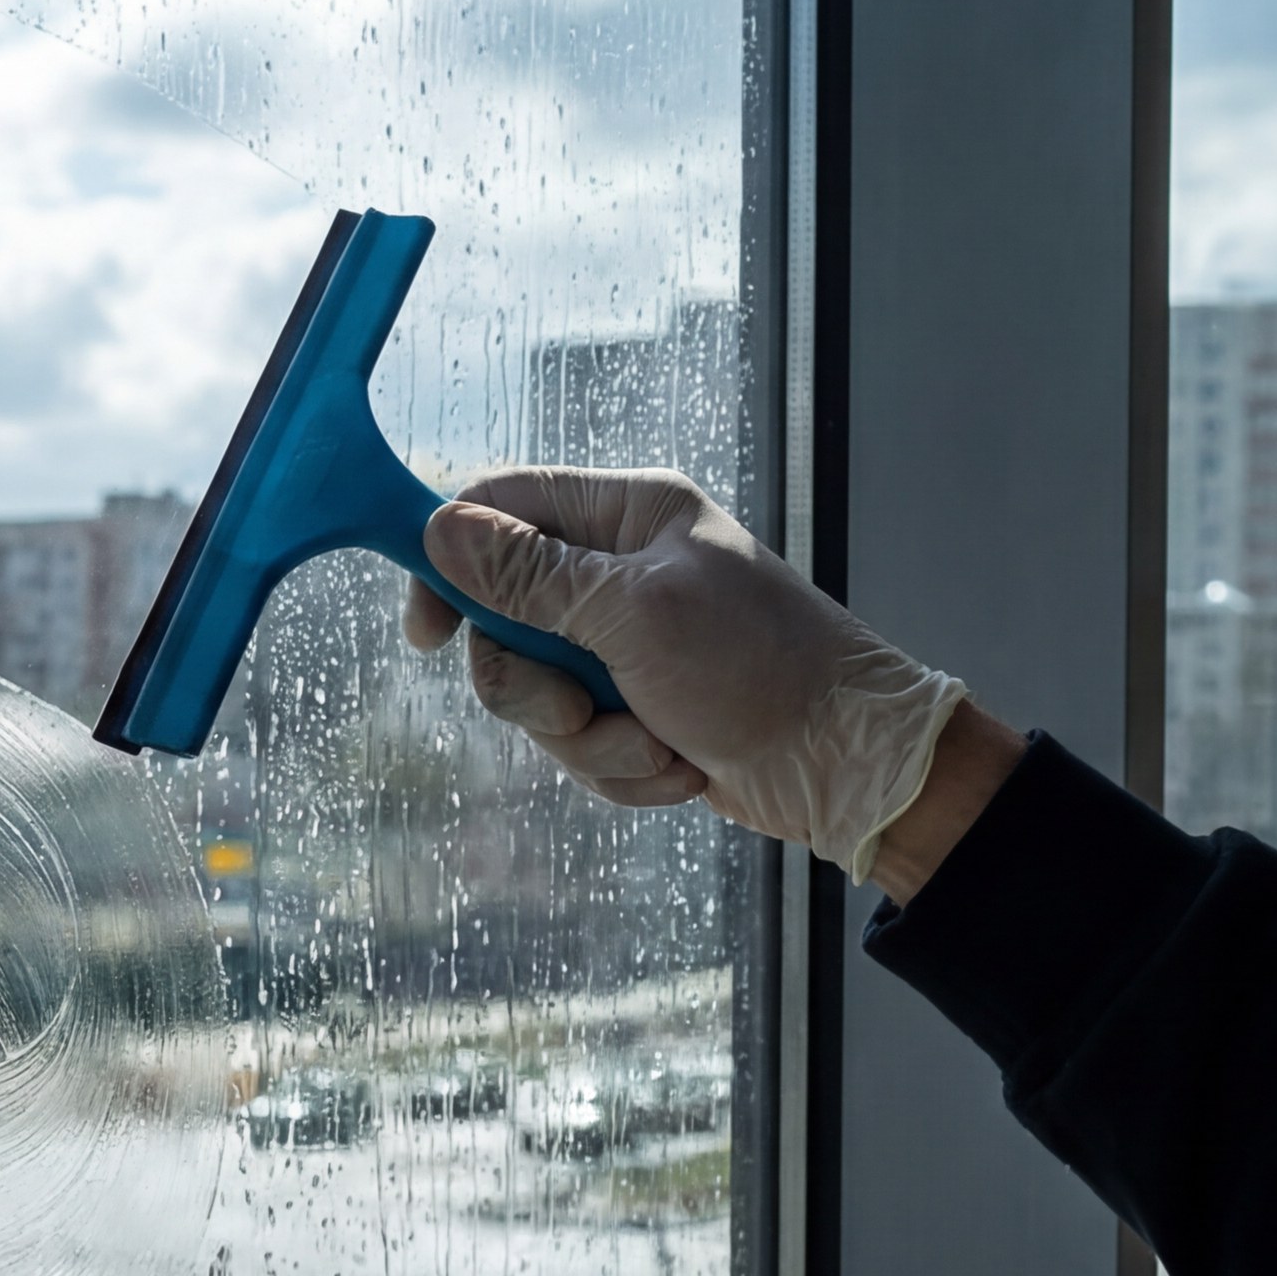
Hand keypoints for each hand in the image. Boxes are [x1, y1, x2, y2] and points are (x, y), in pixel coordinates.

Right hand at [401, 466, 975, 879]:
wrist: (847, 764)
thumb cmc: (763, 669)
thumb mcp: (636, 614)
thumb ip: (531, 575)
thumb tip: (439, 529)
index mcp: (627, 516)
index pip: (499, 507)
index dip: (448, 562)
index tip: (429, 633)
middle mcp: (617, 572)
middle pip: (500, 620)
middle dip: (535, 687)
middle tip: (579, 707)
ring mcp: (622, 644)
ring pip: (533, 695)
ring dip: (588, 740)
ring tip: (656, 744)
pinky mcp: (632, 708)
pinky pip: (576, 744)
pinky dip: (620, 769)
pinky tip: (679, 766)